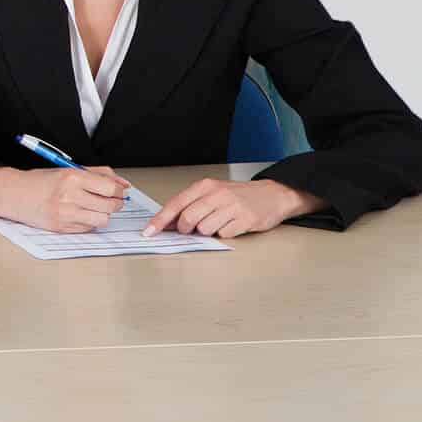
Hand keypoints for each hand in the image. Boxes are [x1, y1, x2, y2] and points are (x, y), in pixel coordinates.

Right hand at [0, 163, 128, 232]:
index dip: (119, 191)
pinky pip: (89, 228)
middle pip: (110, 206)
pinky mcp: (62, 227)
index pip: (110, 188)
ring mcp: (65, 214)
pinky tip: (79, 214)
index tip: (117, 191)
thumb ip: (98, 174)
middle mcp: (69, 195)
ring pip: (102, 220)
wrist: (13, 194)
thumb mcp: (68, 170)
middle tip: (107, 200)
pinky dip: (89, 222)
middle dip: (114, 203)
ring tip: (92, 208)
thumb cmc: (40, 181)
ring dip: (102, 214)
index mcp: (72, 177)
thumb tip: (123, 184)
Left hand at [145, 176, 311, 238]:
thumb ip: (189, 205)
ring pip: (204, 229)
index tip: (149, 232)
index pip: (175, 204)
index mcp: (205, 186)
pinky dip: (224, 234)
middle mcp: (217, 194)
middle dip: (185, 229)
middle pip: (187, 219)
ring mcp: (232, 207)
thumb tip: (166, 223)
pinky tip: (231, 225)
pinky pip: (224, 234)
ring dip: (207, 232)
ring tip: (218, 223)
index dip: (160, 220)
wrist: (273, 194)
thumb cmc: (238, 195)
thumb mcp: (212, 193)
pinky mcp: (246, 220)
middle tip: (192, 229)